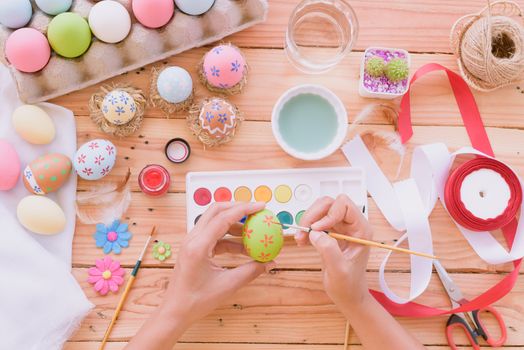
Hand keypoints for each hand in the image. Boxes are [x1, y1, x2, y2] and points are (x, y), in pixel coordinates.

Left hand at [160, 201, 275, 327]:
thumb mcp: (228, 285)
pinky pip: (214, 235)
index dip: (244, 209)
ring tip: (254, 235)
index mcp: (198, 246)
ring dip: (235, 225)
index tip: (261, 206)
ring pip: (215, 222)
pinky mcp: (194, 248)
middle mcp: (192, 239)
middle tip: (257, 213)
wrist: (175, 311)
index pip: (223, 218)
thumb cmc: (196, 301)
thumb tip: (270, 262)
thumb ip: (251, 271)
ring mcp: (191, 242)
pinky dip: (229, 238)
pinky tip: (243, 248)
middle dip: (238, 208)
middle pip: (216, 211)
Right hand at [295, 195, 372, 311]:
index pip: (344, 205)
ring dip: (307, 221)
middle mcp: (351, 225)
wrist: (348, 295)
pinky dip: (306, 228)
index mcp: (361, 230)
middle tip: (303, 231)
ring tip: (301, 238)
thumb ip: (329, 250)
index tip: (316, 229)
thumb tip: (315, 233)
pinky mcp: (331, 232)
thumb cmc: (348, 285)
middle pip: (330, 204)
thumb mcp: (339, 271)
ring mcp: (341, 228)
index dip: (328, 213)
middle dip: (314, 215)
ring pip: (321, 210)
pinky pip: (316, 221)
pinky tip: (302, 241)